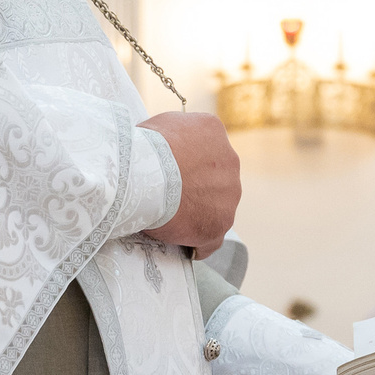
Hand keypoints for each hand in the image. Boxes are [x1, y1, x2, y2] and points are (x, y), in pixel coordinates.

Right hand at [138, 111, 239, 256]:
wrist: (148, 174)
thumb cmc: (144, 147)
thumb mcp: (158, 126)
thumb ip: (170, 135)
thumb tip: (163, 147)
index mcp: (212, 132)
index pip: (204, 148)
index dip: (186, 163)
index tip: (170, 173)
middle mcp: (229, 161)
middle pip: (214, 178)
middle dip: (195, 188)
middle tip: (168, 198)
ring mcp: (228, 195)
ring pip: (216, 208)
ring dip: (198, 215)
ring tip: (172, 224)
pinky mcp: (219, 223)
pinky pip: (212, 239)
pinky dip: (200, 243)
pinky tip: (187, 248)